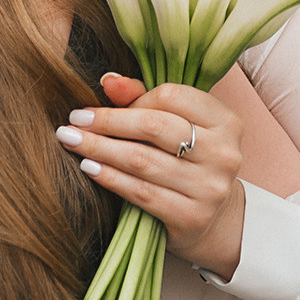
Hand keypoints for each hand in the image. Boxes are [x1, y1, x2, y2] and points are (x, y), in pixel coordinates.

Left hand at [55, 75, 246, 278]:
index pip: (171, 97)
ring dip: (100, 149)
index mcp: (226, 121)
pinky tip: (89, 168)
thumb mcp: (177, 126)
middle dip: (106, 123)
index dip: (130, 100)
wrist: (213, 219)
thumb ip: (144, 98)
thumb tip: (108, 80)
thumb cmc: (188, 161)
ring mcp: (212, 188)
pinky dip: (110, 178)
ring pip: (142, 160)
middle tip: (72, 122)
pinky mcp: (193, 217)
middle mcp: (224, 153)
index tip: (97, 108)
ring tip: (72, 141)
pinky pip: (141, 192)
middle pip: (154, 127)